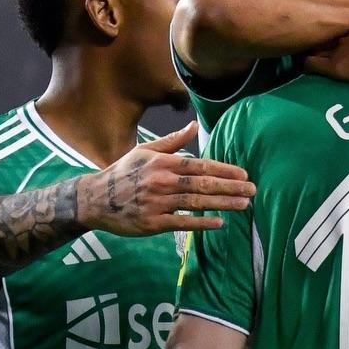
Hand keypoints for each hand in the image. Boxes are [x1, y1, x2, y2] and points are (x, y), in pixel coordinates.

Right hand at [78, 123, 254, 236]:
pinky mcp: (153, 223)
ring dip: (222, 204)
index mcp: (162, 163)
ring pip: (196, 202)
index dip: (223, 170)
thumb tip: (194, 125)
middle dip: (230, 187)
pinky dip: (201, 222)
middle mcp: (161, 181)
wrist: (95, 199)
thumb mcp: (145, 151)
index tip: (243, 174)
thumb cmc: (123, 174)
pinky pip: (182, 223)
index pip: (199, 165)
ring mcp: (158, 203)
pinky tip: (219, 223)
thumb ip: (173, 142)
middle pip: (202, 184)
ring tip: (244, 205)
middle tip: (253, 190)